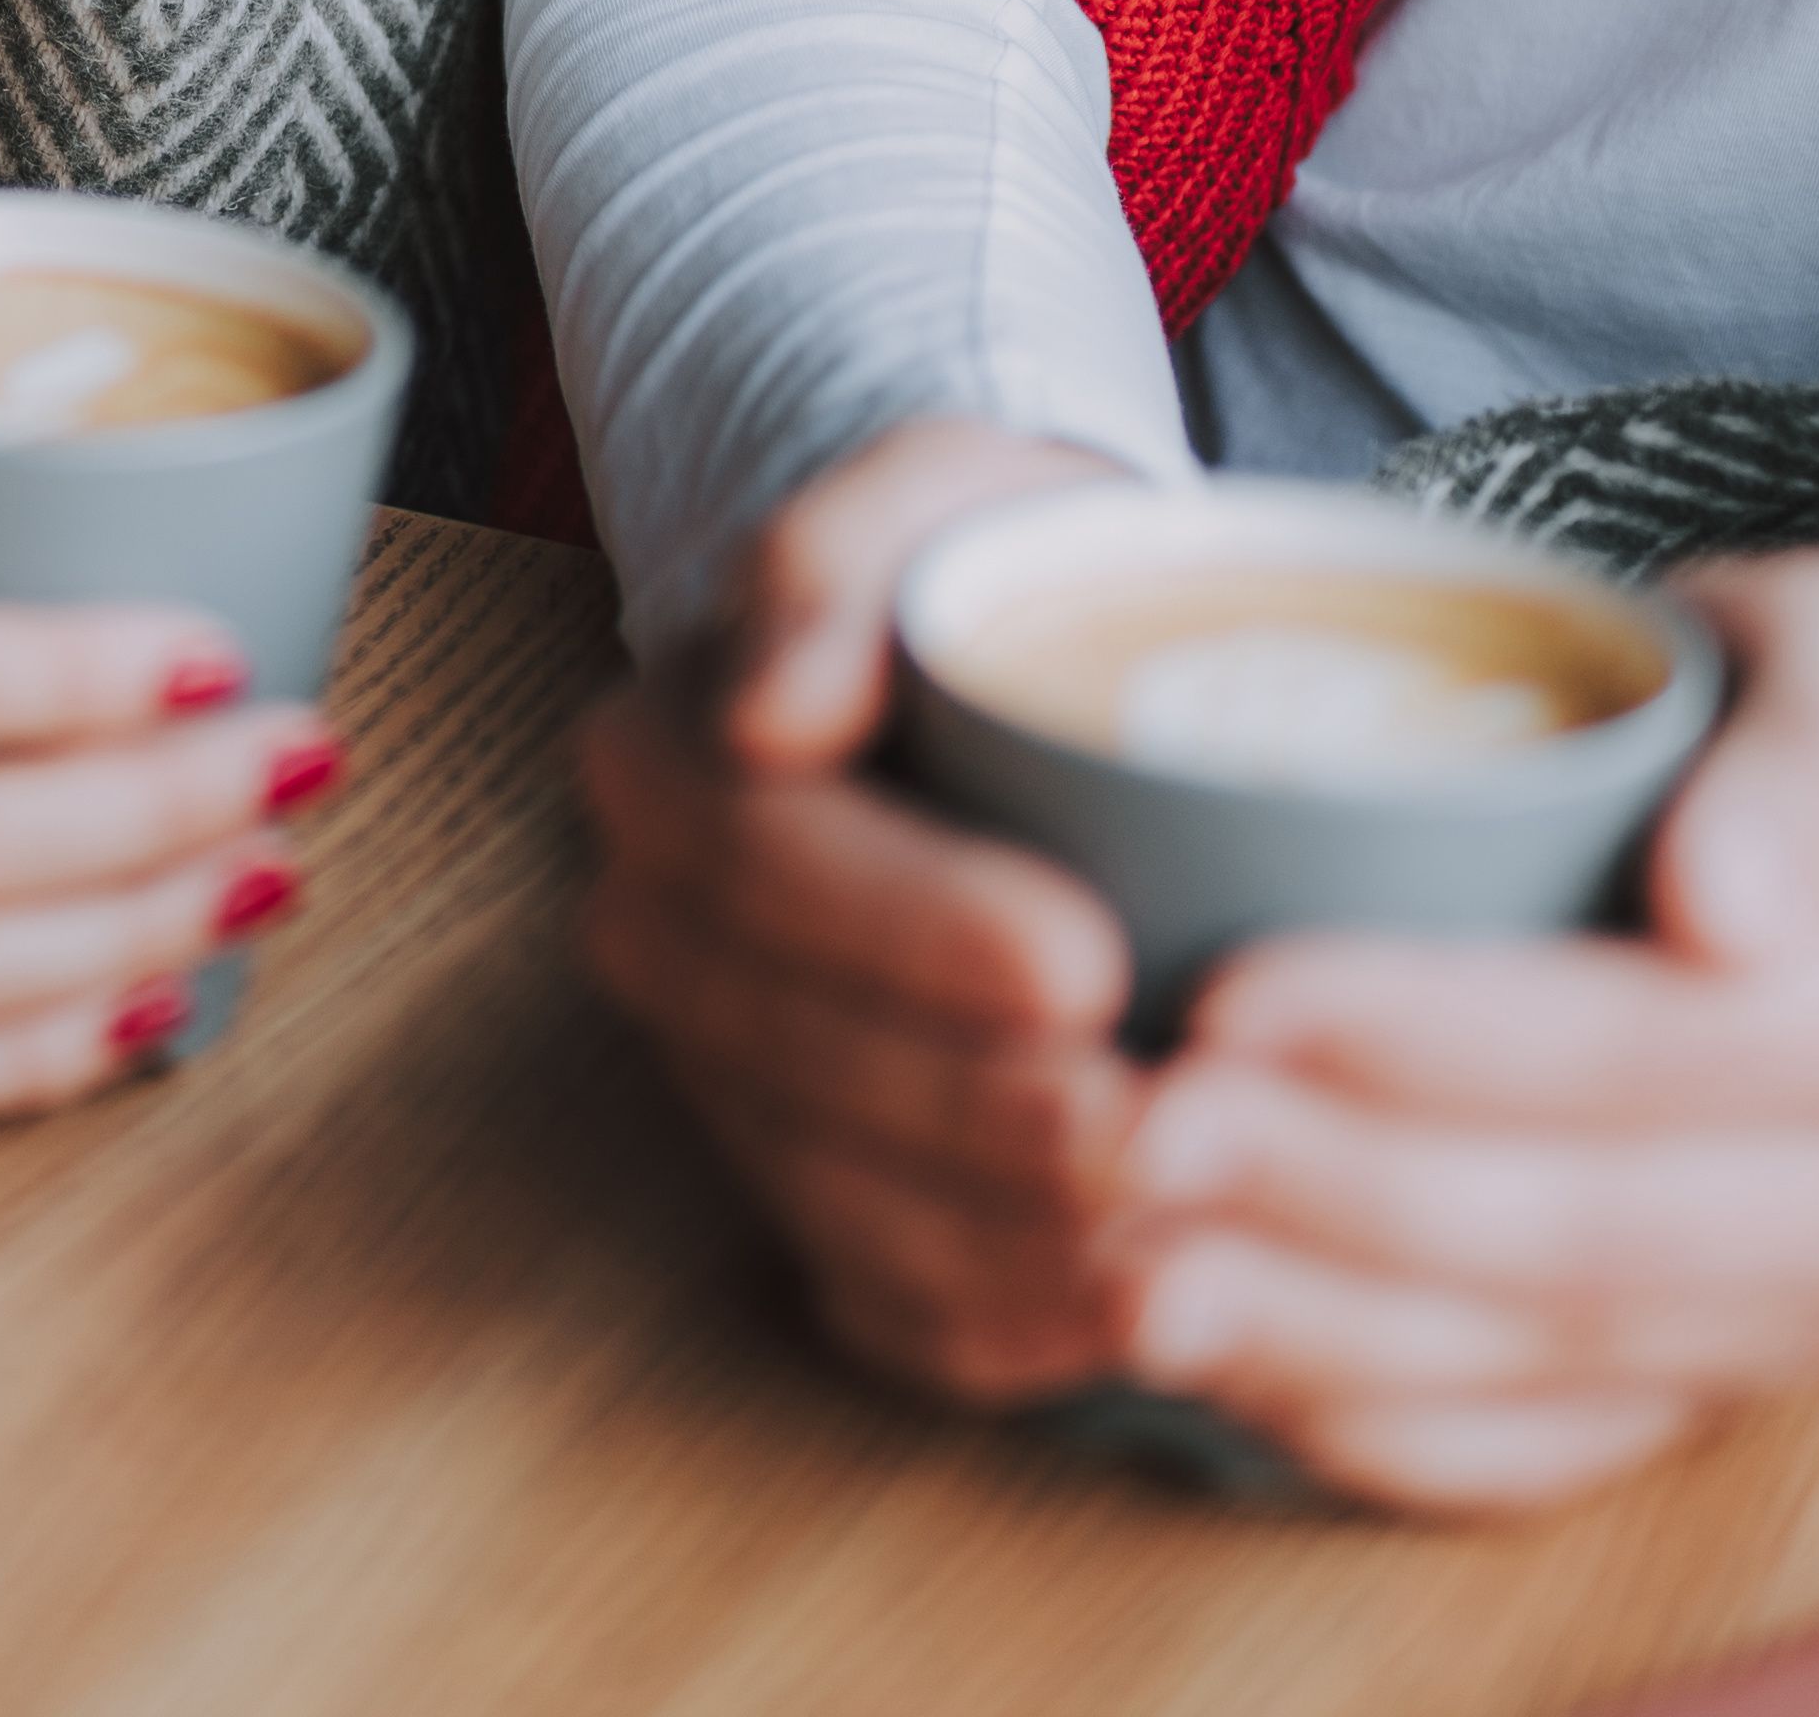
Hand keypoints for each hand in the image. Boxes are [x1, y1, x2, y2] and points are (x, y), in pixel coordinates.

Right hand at [576, 416, 1150, 1406]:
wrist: (1010, 663)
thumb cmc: (987, 570)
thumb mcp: (932, 491)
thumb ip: (831, 556)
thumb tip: (767, 710)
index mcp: (662, 757)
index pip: (765, 858)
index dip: (916, 928)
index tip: (1089, 956)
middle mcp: (659, 925)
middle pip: (792, 1047)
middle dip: (974, 1108)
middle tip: (1153, 1120)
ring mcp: (723, 1068)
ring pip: (823, 1189)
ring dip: (991, 1237)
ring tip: (1159, 1235)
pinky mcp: (802, 1174)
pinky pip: (862, 1287)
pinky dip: (983, 1327)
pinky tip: (1108, 1322)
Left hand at [1101, 554, 1818, 1514]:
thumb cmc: (1787, 735)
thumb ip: (1811, 750)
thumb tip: (1730, 903)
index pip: (1649, 1048)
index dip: (1433, 1035)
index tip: (1234, 991)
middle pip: (1579, 1229)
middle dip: (1331, 1191)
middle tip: (1127, 1131)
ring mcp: (1798, 1327)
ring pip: (1539, 1363)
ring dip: (1314, 1329)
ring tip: (1124, 1267)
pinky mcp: (1709, 1400)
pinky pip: (1535, 1457)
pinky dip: (1366, 1424)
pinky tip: (1219, 1361)